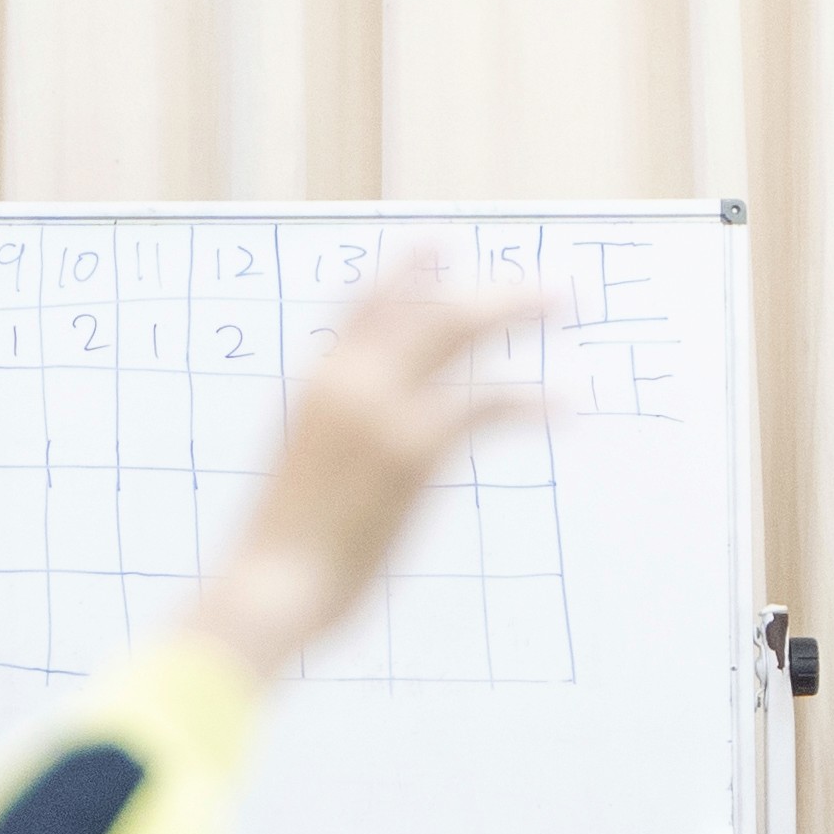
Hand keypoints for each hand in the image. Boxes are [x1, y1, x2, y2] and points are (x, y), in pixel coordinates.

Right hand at [185, 253, 553, 679]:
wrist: (268, 589)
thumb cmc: (281, 556)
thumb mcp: (301, 477)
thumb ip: (334, 444)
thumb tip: (367, 449)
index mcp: (315, 384)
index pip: (365, 304)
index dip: (406, 270)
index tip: (440, 244)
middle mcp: (345, 380)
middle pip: (427, 307)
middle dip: (492, 293)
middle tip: (549, 290)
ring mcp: (379, 408)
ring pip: (460, 328)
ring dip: (517, 311)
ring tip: (565, 306)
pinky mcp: (412, 447)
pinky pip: (487, 402)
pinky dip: (531, 399)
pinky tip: (565, 404)